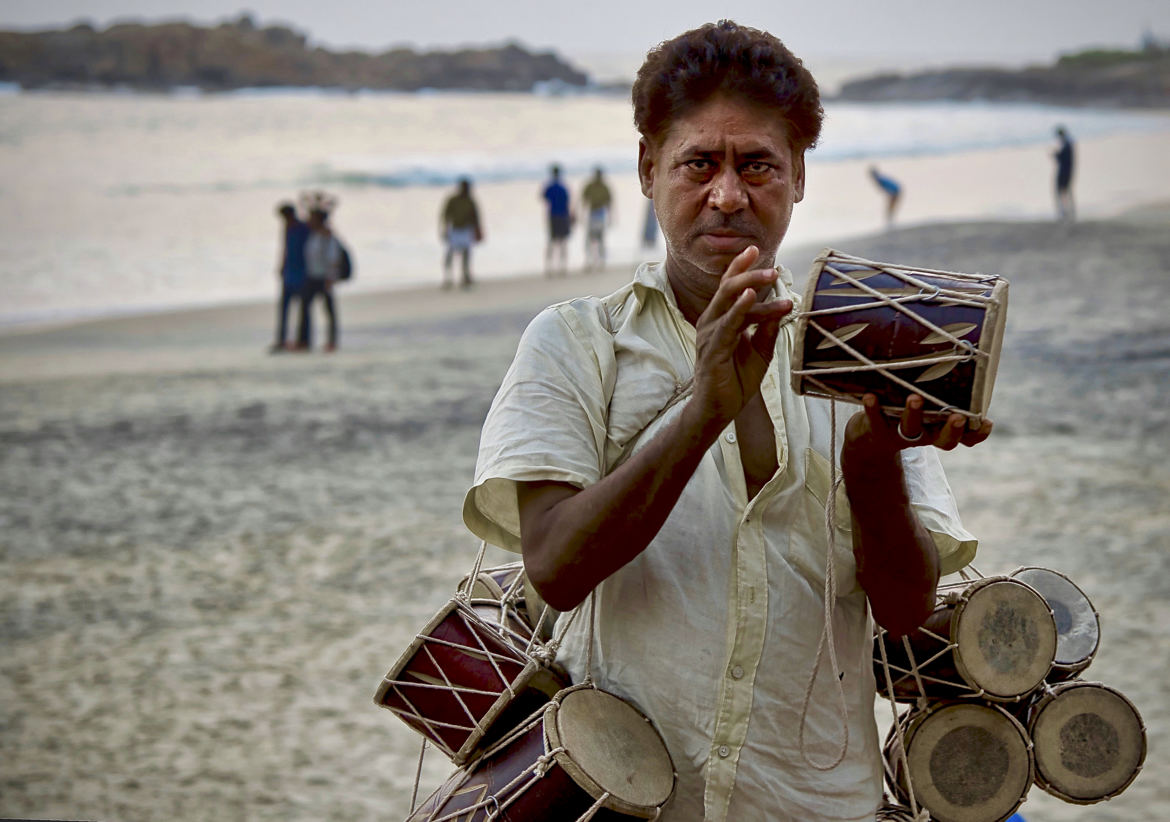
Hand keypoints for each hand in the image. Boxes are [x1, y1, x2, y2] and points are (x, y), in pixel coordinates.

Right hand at [689, 245, 792, 430]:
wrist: (720, 410)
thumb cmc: (736, 380)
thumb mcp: (759, 350)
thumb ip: (767, 328)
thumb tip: (782, 307)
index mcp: (720, 320)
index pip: (729, 287)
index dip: (740, 267)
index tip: (755, 249)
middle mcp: (711, 322)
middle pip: (728, 287)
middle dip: (749, 272)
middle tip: (771, 265)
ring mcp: (710, 335)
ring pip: (728, 301)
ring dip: (751, 285)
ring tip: (770, 275)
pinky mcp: (713, 350)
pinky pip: (728, 324)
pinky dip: (740, 308)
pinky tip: (751, 297)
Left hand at [846, 393, 993, 457]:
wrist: (869, 437)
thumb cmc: (906, 412)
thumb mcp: (927, 404)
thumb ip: (942, 386)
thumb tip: (959, 346)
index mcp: (941, 427)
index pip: (966, 436)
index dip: (978, 433)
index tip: (987, 422)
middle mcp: (925, 434)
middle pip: (944, 440)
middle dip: (952, 430)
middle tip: (958, 417)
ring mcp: (901, 434)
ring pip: (910, 428)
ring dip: (913, 413)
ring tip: (914, 398)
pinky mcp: (876, 430)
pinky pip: (875, 420)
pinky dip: (873, 409)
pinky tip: (871, 396)